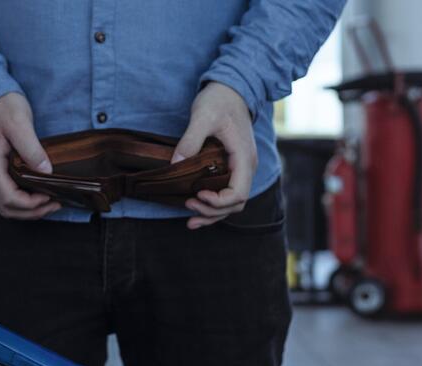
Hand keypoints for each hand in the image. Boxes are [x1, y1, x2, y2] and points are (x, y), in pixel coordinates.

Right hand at [0, 93, 60, 218]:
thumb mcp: (20, 123)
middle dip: (32, 212)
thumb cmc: (2, 108)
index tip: (49, 196)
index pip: (9, 198)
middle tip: (55, 204)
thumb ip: (32, 149)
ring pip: (5, 206)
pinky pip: (5, 196)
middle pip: (6, 208)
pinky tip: (37, 194)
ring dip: (27, 210)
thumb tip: (46, 171)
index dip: (31, 203)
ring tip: (49, 202)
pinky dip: (22, 201)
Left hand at [172, 82, 256, 229]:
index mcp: (243, 157)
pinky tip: (196, 210)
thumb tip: (175, 166)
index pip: (238, 193)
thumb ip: (190, 141)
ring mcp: (241, 168)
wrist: (231, 89)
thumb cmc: (219, 100)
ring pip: (232, 203)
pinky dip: (213, 206)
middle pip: (236, 203)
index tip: (196, 194)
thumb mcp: (202, 116)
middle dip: (212, 210)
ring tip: (190, 219)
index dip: (218, 201)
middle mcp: (246, 166)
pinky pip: (227, 193)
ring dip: (212, 213)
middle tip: (187, 205)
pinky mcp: (232, 167)